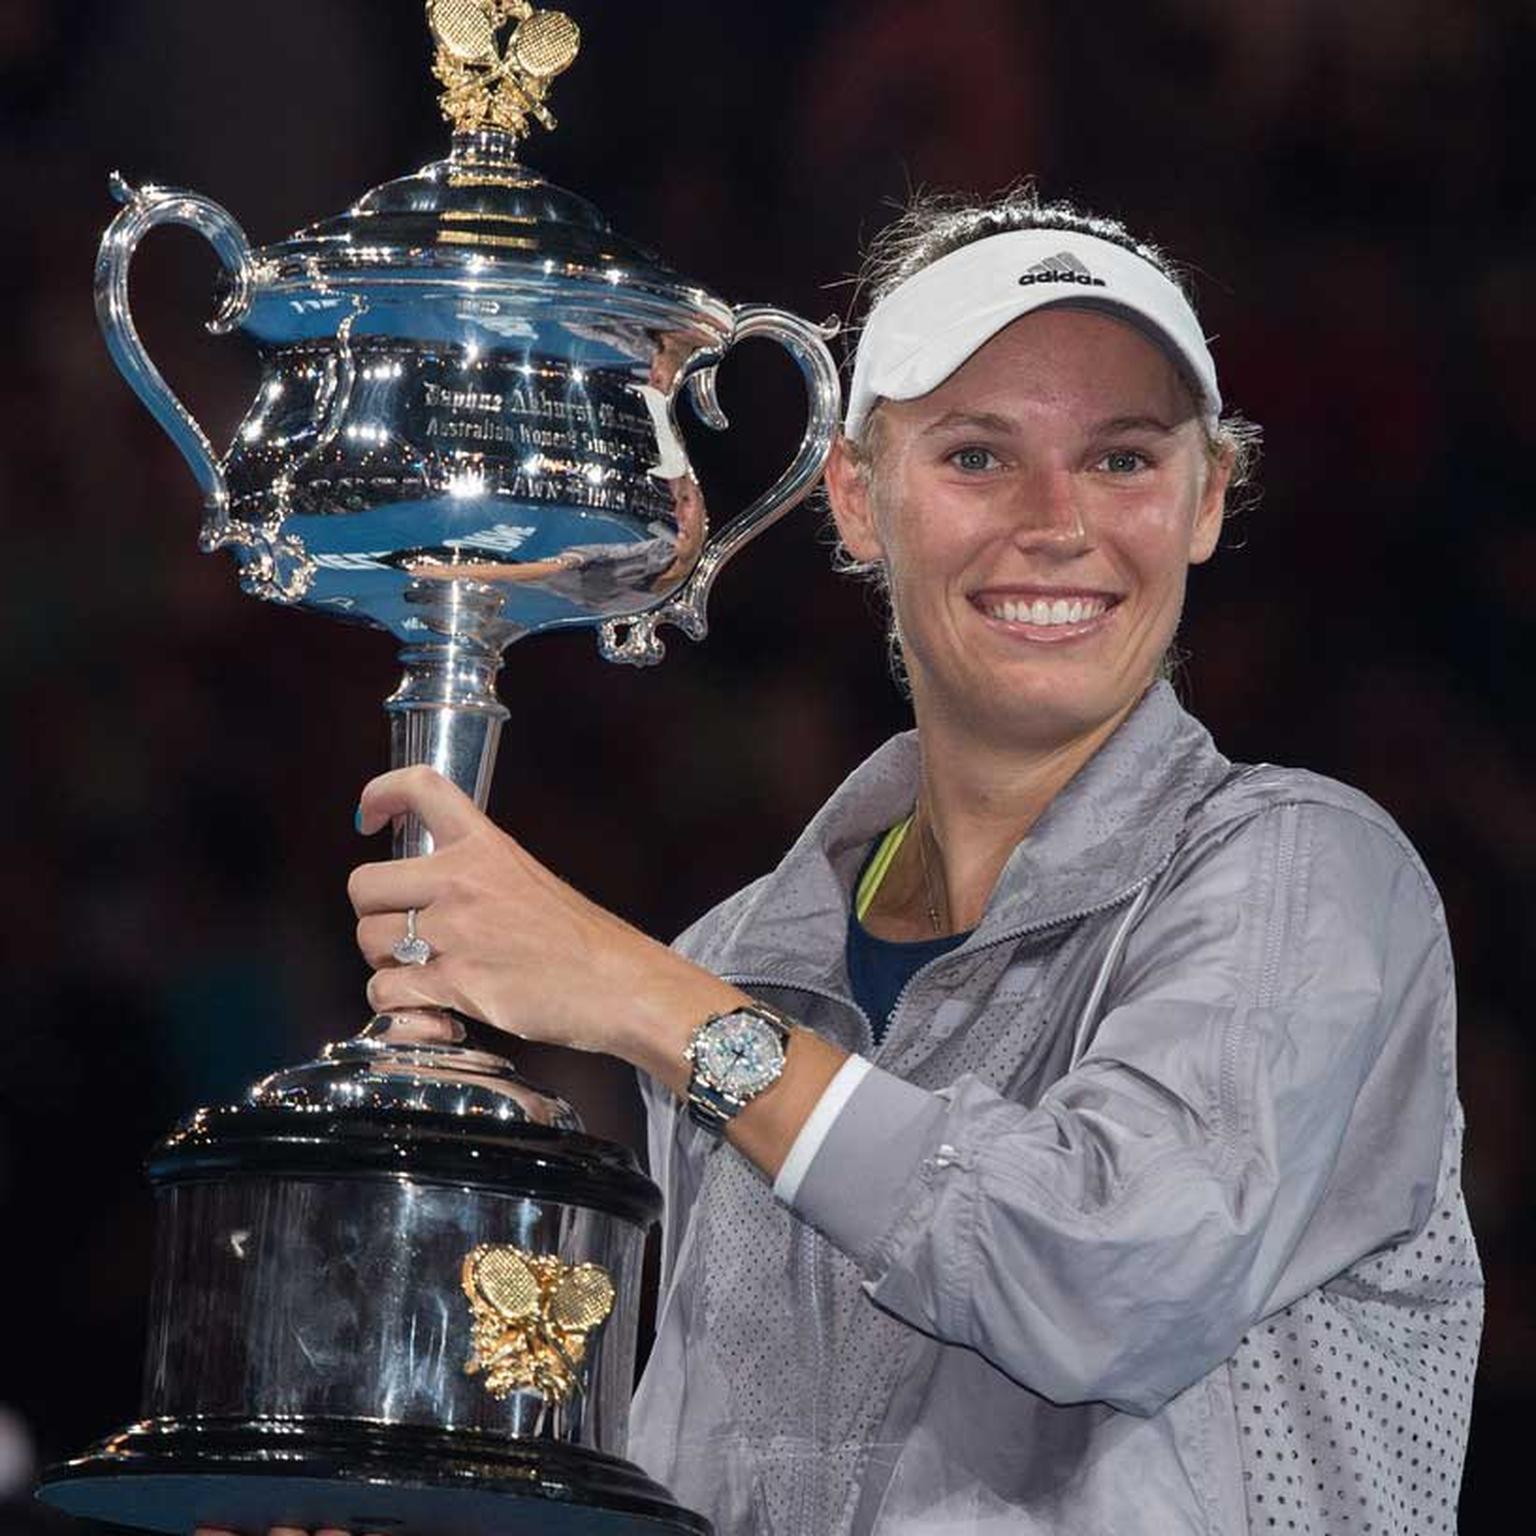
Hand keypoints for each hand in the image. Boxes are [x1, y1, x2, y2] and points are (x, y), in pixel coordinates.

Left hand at [348, 766, 744, 1090]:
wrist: (621, 985)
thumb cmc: (584, 941)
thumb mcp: (531, 880)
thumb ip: (479, 876)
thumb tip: (430, 894)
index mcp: (486, 846)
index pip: (419, 788)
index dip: (380, 794)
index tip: (369, 818)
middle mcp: (464, 881)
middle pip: (364, 883)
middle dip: (373, 913)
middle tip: (402, 931)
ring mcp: (457, 932)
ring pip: (369, 940)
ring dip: (385, 962)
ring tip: (422, 971)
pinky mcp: (456, 983)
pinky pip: (386, 992)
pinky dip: (399, 1006)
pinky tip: (432, 1009)